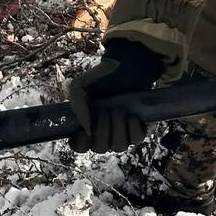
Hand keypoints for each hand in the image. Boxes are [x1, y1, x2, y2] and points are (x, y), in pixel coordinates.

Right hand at [68, 37, 163, 153]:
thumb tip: (87, 130)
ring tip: (119, 109)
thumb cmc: (100, 78)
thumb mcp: (80, 86)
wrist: (125, 67)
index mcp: (86, 125)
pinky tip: (131, 115)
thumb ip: (77, 106)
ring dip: (118, 128)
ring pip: (118, 147)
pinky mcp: (137, 129)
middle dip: (103, 129)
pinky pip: (136, 140)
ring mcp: (121, 133)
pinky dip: (133, 128)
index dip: (81, 143)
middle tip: (105, 110)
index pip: (80, 146)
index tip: (83, 131)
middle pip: (100, 149)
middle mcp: (103, 133)